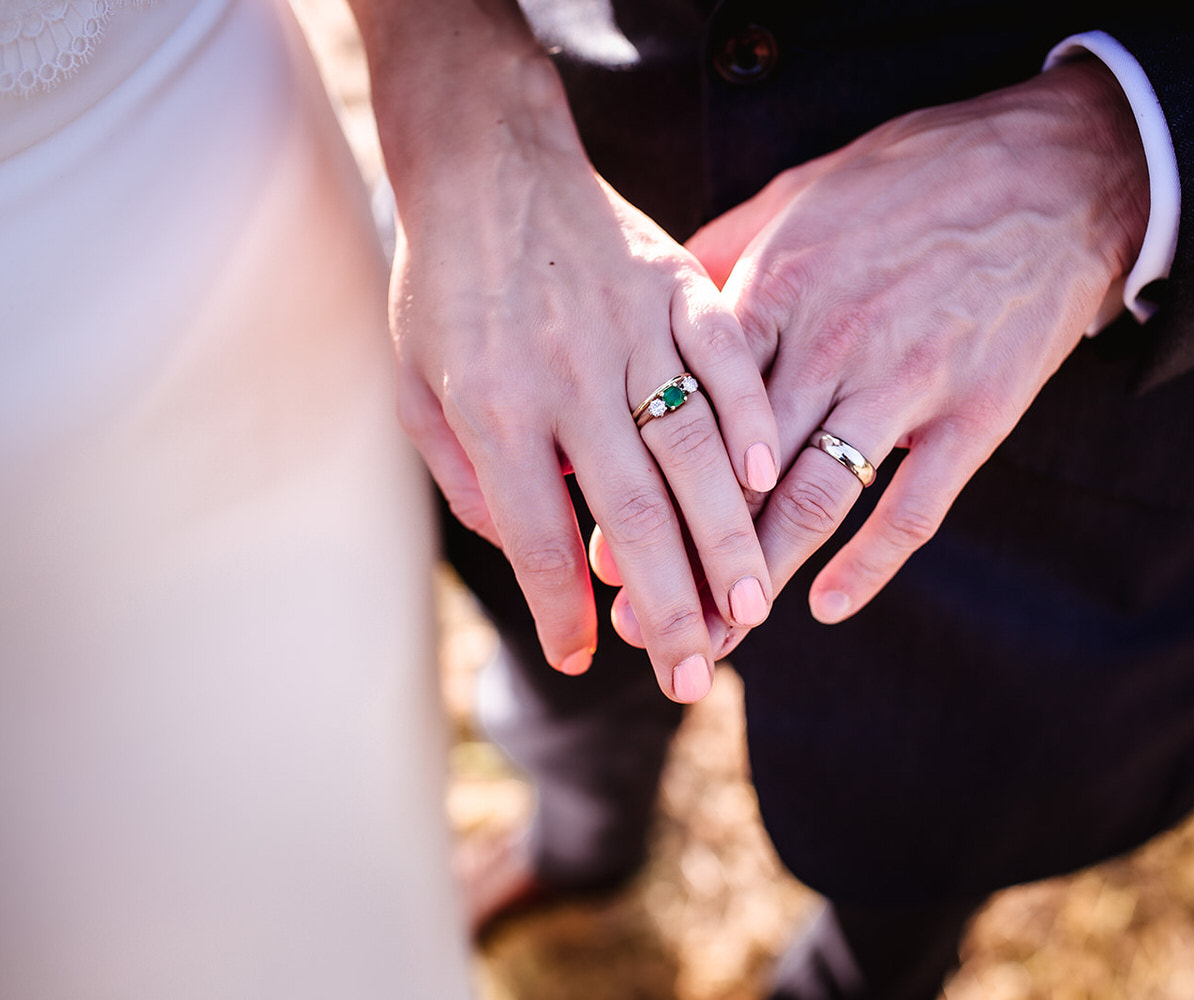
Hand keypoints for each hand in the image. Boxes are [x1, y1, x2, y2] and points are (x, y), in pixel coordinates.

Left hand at [369, 31, 778, 701]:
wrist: (487, 165)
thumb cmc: (445, 287)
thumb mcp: (419, 388)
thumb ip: (469, 479)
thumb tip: (530, 551)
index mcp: (496, 409)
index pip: (538, 537)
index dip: (562, 608)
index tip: (586, 656)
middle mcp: (568, 377)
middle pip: (630, 513)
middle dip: (668, 605)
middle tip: (696, 672)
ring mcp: (630, 329)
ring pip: (692, 451)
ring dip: (726, 537)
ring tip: (750, 605)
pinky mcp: (676, 287)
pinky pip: (728, 362)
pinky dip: (752, 422)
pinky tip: (773, 481)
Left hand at [606, 57, 1148, 647]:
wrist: (1055, 167)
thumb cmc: (913, 177)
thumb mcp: (799, 193)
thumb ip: (724, 253)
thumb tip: (657, 303)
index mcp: (777, 290)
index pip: (690, 411)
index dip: (644, 487)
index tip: (604, 544)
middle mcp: (831, 343)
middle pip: (739, 475)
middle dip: (686, 558)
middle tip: (646, 621)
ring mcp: (906, 382)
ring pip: (814, 502)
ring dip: (759, 579)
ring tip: (718, 639)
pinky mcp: (976, 413)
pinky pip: (913, 508)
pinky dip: (869, 563)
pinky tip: (827, 605)